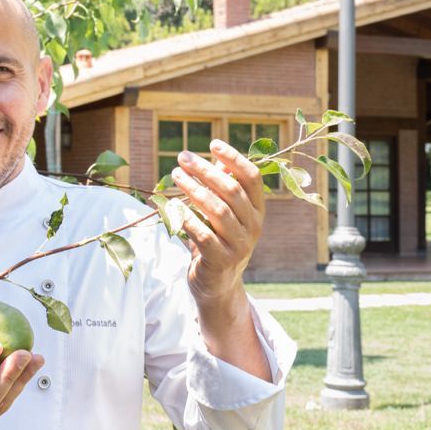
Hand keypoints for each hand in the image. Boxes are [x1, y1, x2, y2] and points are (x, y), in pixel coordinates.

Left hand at [171, 138, 265, 308]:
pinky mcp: (222, 261)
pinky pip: (204, 235)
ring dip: (194, 190)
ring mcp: (240, 245)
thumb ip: (222, 188)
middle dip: (206, 171)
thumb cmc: (218, 241)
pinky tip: (173, 206)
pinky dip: (188, 218)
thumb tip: (215, 156)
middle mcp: (254, 226)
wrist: (218, 285)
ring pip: (218, 210)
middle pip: (232, 190)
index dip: (234, 158)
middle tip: (183, 158)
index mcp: (257, 210)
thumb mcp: (224, 213)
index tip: (213, 144)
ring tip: (176, 175)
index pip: (251, 178)